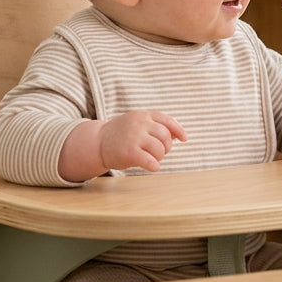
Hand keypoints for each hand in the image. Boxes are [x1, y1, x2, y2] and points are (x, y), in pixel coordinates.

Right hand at [59, 110, 186, 180]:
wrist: (97, 142)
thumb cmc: (122, 134)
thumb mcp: (138, 123)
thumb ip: (156, 125)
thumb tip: (180, 135)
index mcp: (143, 115)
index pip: (166, 120)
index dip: (178, 130)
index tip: (184, 139)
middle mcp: (139, 124)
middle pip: (165, 136)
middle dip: (166, 147)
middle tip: (159, 152)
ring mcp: (134, 137)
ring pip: (160, 149)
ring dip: (160, 157)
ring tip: (152, 158)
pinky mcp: (130, 152)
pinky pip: (151, 161)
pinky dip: (155, 165)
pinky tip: (151, 166)